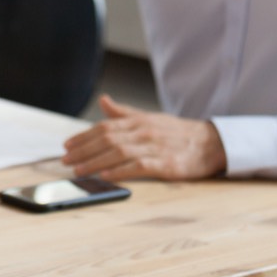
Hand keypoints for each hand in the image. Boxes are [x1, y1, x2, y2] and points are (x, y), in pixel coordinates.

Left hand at [62, 95, 227, 180]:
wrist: (211, 143)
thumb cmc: (176, 132)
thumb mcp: (148, 118)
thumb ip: (123, 113)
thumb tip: (103, 101)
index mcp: (138, 121)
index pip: (104, 127)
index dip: (83, 137)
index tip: (66, 146)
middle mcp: (143, 132)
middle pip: (107, 140)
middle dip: (83, 151)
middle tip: (65, 160)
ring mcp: (155, 147)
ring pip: (118, 153)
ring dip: (95, 162)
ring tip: (78, 170)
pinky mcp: (166, 164)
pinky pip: (139, 166)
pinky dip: (121, 171)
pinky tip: (106, 175)